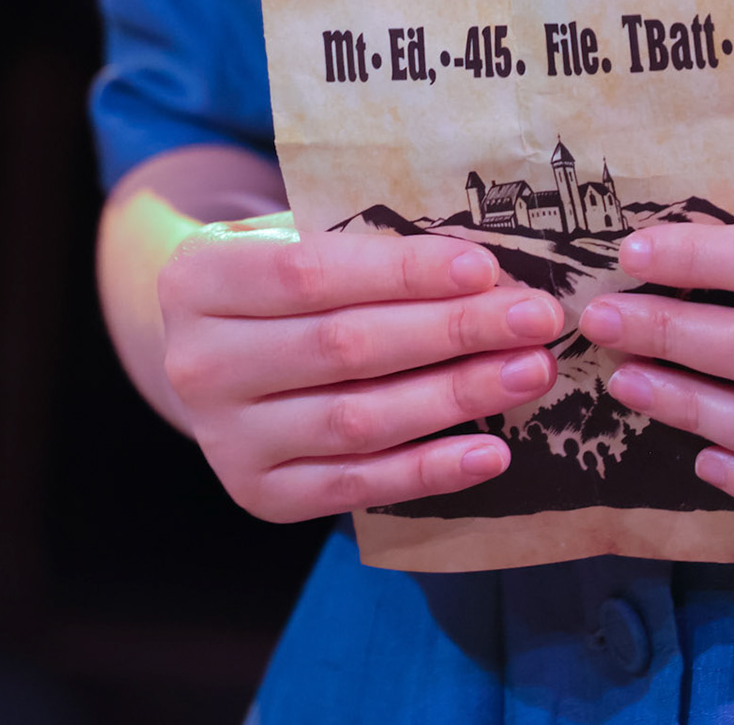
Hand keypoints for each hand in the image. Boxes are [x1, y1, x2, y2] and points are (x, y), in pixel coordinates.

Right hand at [159, 215, 564, 521]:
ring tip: (530, 372)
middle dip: (453, 331)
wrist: (215, 352)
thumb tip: (483, 266)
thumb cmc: (278, 279)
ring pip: (357, 420)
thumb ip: (362, 246)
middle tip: (534, 319)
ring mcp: (226, 437)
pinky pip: (355, 485)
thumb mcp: (293, 238)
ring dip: (456, 397)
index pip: (311, 273)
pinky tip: (491, 450)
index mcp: (200, 280)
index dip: (403, 273)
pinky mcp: (259, 494)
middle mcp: (199, 363)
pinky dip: (429, 471)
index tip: (485, 268)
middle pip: (345, 347)